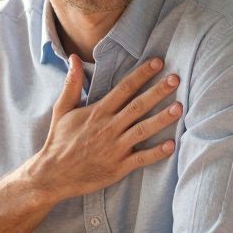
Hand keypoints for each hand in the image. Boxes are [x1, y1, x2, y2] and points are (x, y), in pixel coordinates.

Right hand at [31, 56, 180, 201]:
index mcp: (97, 112)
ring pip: (143, 130)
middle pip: (137, 106)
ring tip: (179, 107)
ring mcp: (115, 148)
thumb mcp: (61, 110)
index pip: (124, 89)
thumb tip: (73, 58)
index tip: (158, 62)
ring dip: (162, 119)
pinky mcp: (118, 167)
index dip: (141, 75)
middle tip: (175, 79)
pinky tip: (171, 145)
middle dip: (158, 92)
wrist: (53, 175)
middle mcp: (108, 128)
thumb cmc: (59, 141)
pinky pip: (141, 159)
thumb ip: (72, 84)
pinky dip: (156, 153)